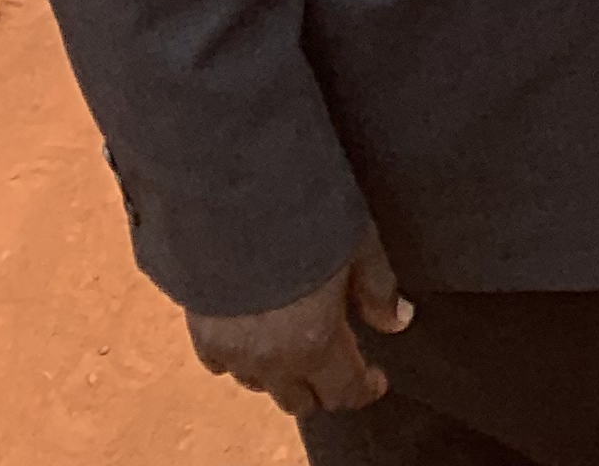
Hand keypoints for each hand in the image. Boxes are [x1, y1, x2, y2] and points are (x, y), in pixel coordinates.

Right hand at [188, 233, 409, 419]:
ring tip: (294, 345)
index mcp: (316, 343)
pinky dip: (240, 359)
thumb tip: (397, 321)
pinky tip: (250, 335)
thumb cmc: (307, 215)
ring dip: (281, 374)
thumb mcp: (358, 243)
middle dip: (322, 388)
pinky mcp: (200, 333)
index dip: (364, 389)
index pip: (344, 391)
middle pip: (299, 401)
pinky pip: (221, 364)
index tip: (377, 379)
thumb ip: (377, 289)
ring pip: (260, 385)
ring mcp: (231, 351)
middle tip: (337, 362)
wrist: (234, 197)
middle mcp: (272, 361)